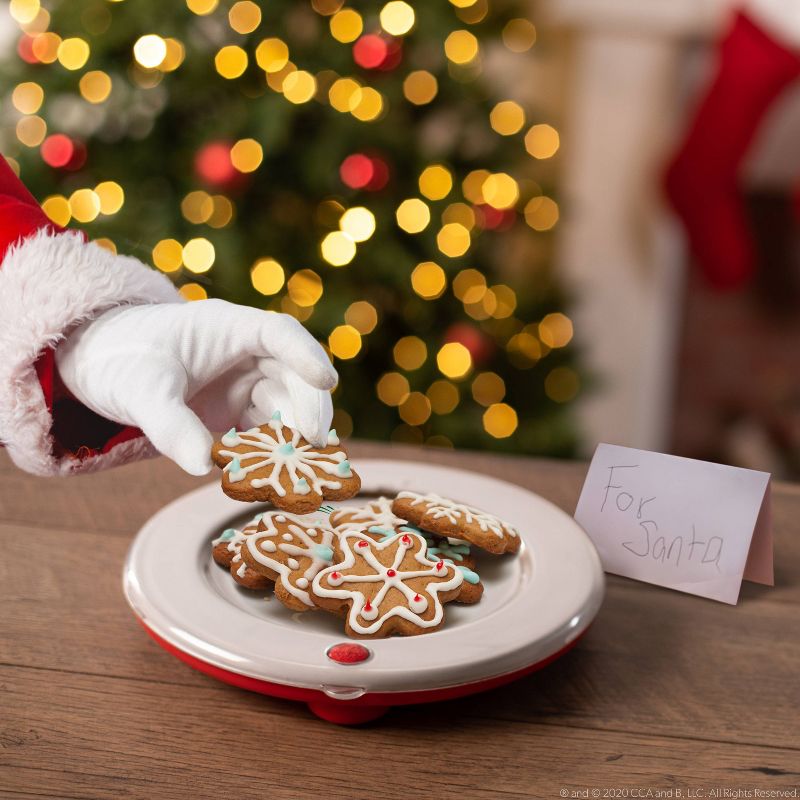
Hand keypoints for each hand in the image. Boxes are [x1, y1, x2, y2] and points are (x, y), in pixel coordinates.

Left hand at [55, 299, 337, 474]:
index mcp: (227, 326)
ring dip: (295, 437)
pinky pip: (266, 431)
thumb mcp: (139, 390)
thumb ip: (170, 425)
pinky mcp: (238, 410)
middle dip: (308, 407)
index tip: (328, 381)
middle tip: (316, 445)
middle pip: (293, 374)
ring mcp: (244, 382)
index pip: (279, 333)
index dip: (306, 355)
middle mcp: (246, 352)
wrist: (99, 365)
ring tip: (301, 468)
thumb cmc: (120, 359)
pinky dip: (273, 452)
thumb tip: (203, 466)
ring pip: (285, 407)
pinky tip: (276, 475)